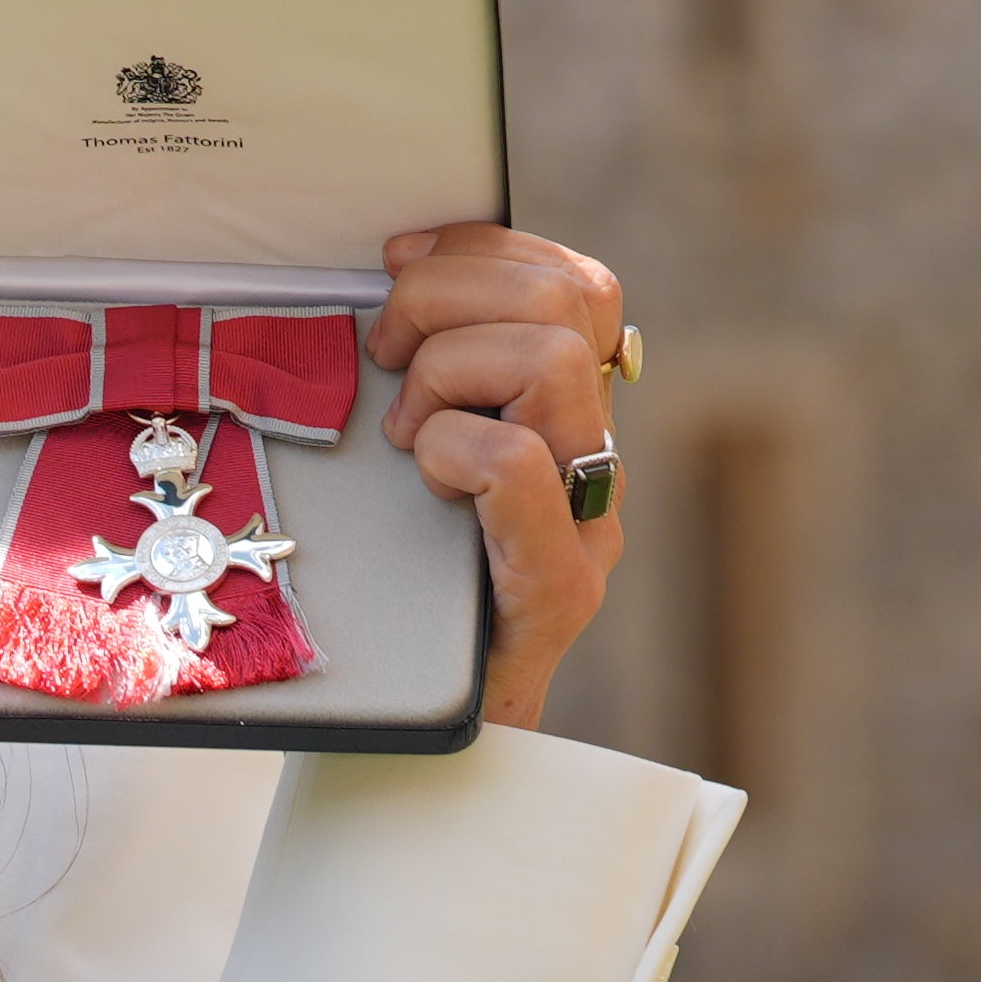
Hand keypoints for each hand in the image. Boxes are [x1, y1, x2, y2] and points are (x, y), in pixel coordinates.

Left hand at [367, 223, 623, 731]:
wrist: (446, 734)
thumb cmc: (414, 592)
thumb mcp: (414, 460)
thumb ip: (427, 379)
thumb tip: (386, 279)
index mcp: (564, 418)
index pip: (575, 283)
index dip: (484, 247)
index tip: (400, 255)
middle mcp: (594, 458)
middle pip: (567, 298)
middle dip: (451, 294)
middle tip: (390, 355)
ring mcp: (587, 520)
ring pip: (549, 358)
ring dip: (448, 371)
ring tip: (408, 431)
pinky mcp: (555, 583)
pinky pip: (517, 463)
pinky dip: (451, 448)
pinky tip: (424, 476)